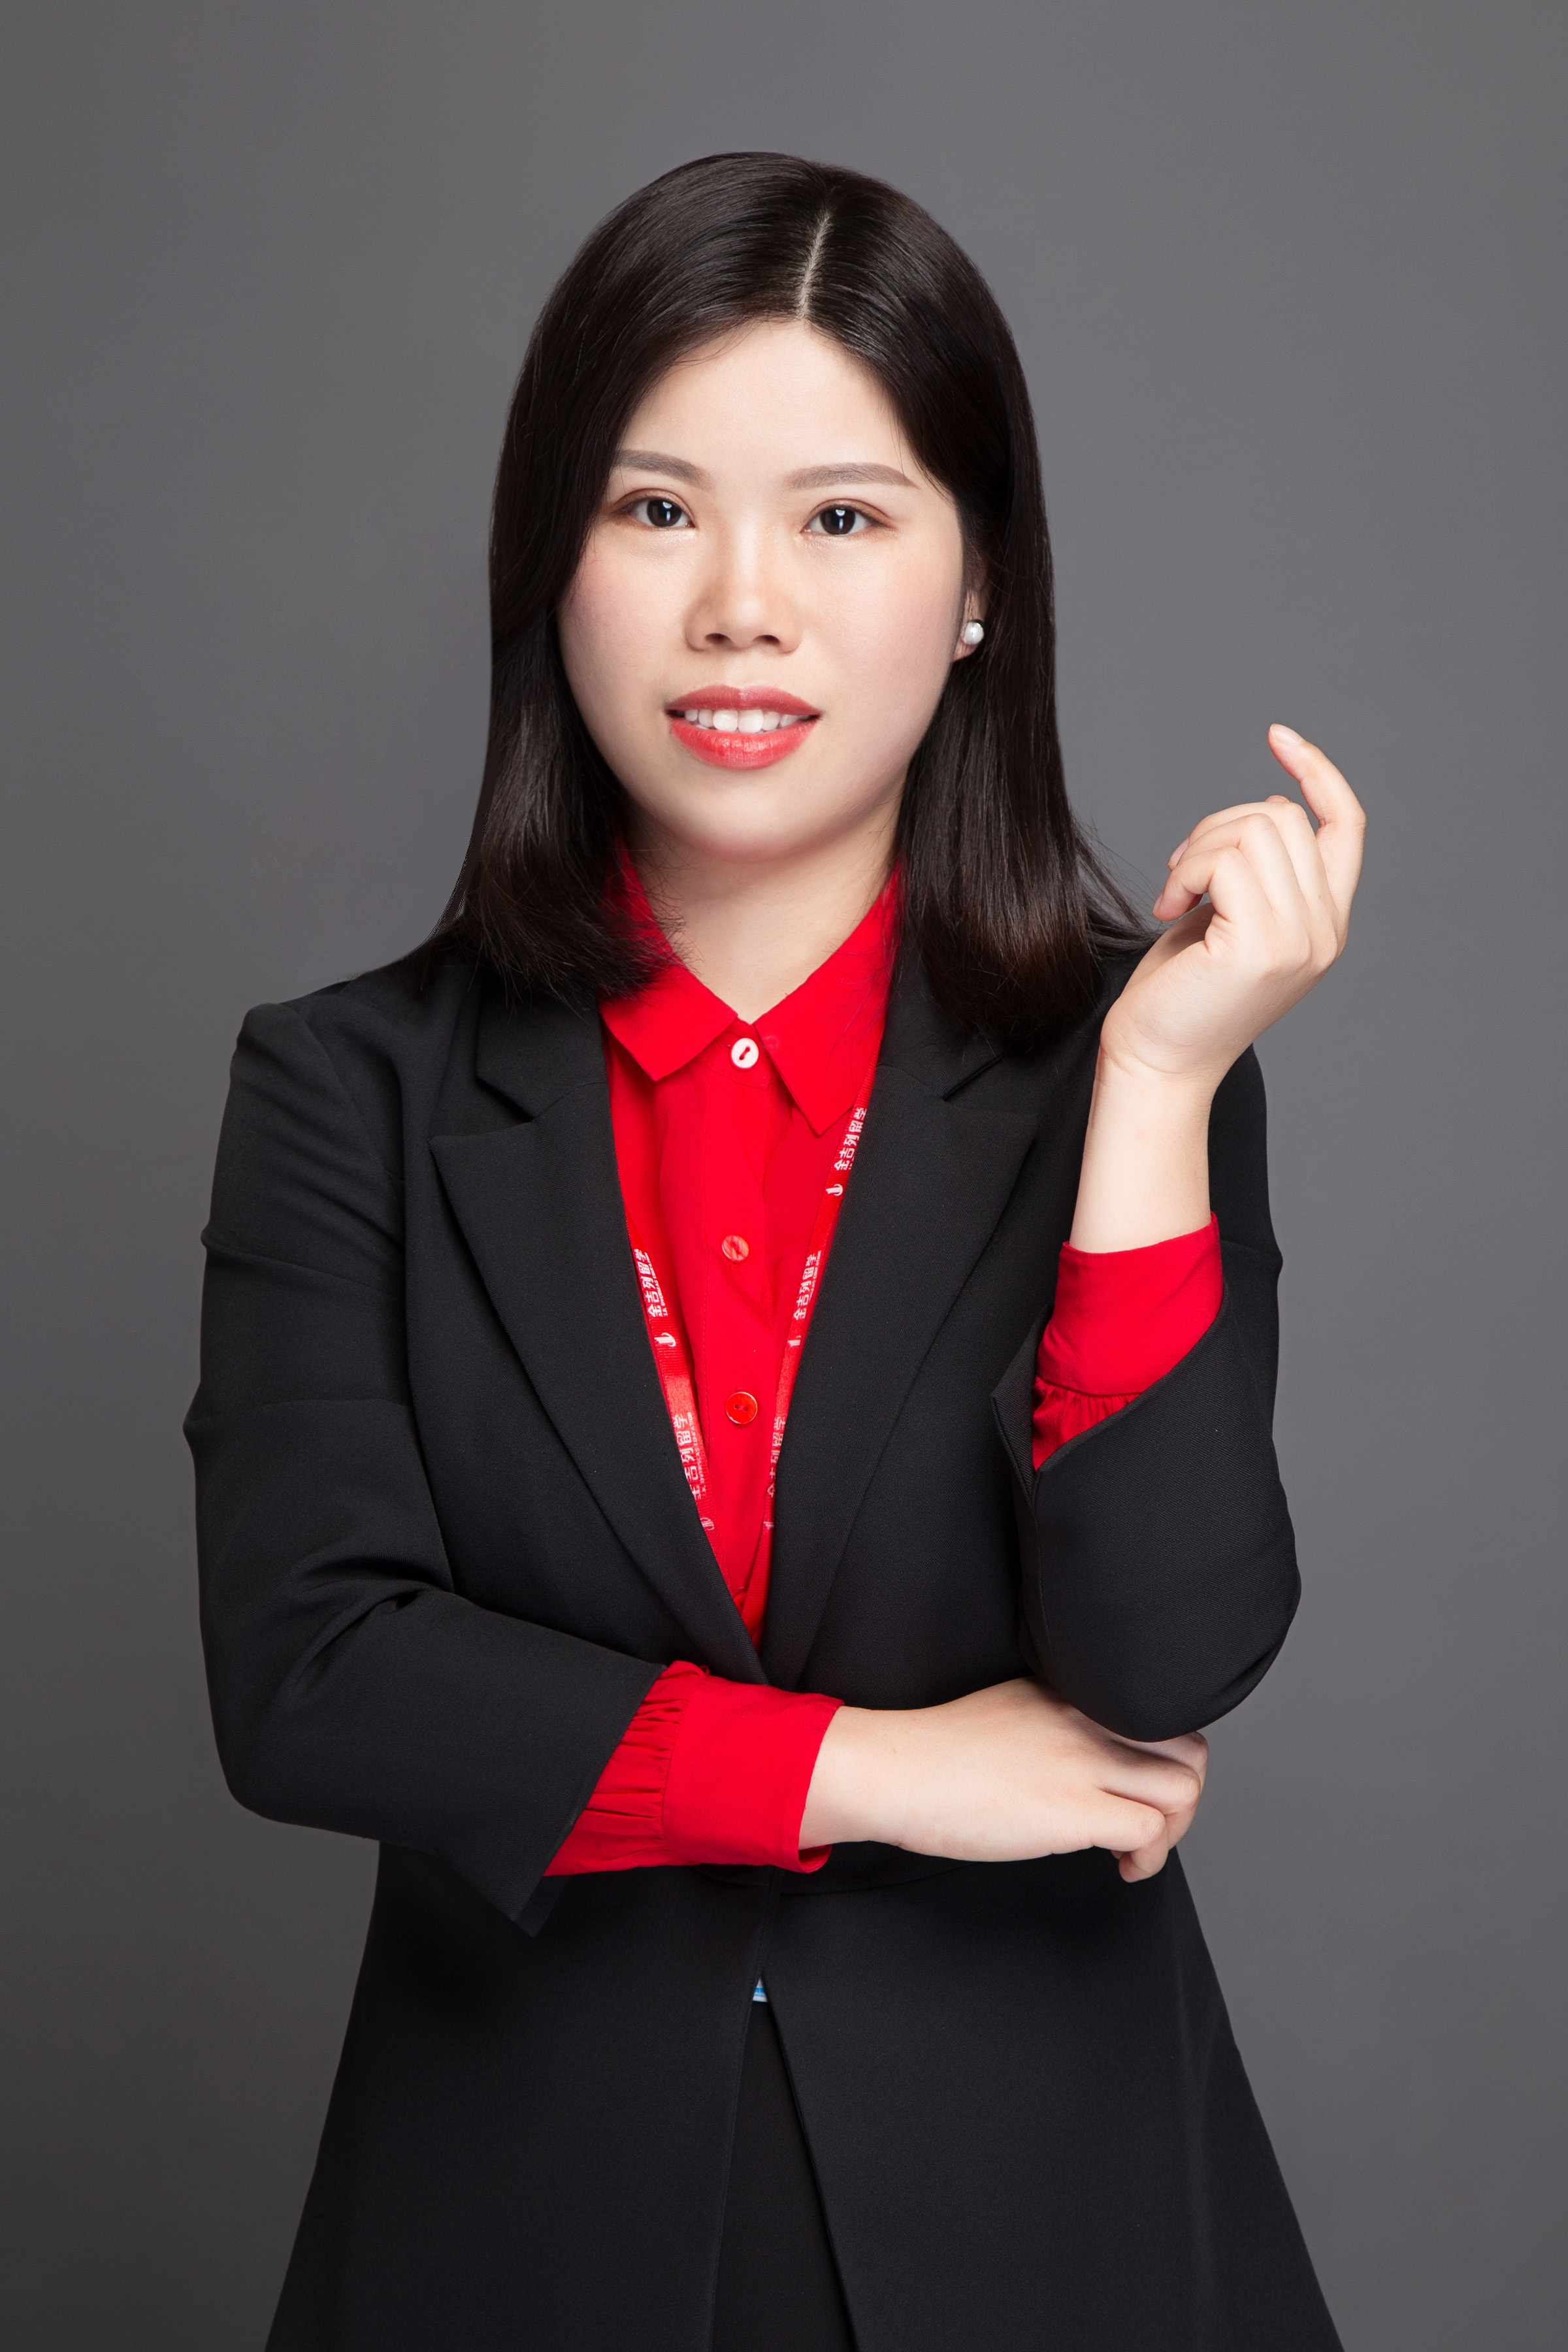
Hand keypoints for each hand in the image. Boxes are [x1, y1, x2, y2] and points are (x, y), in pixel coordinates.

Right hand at [799, 1678, 1207, 1882]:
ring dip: (1173, 1832)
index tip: (1134, 1790)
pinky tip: (1121, 1868)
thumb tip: (1083, 1761)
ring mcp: (1084, 1763)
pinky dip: (1149, 1859)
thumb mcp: (1010, 1711)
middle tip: (1151, 1825)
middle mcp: (1088, 1721)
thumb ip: (1055, 1725)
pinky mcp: (1074, 1810)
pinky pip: (1150, 1832)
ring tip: (1136, 1852)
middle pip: (1190, 1749)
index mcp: (1073, 1694)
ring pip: (1183, 1790)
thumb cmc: (934, 1753)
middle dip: (1183, 1797)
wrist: (894, 1769)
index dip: (1161, 1760)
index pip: (1158, 1716)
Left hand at [1099, 726, 1365, 1091]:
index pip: (1347, 826)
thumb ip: (1261, 870)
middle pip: (1285, 818)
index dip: (1319, 773)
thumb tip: (1270, 807)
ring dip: (1199, 847)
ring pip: (1256, 830)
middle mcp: (1325, 931)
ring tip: (1174, 892)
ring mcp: (1299, 940)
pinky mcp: (1260, 946)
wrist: (1156, 1062)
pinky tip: (1166, 907)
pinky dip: (1187, 869)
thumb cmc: (1181, 993)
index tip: (1279, 737)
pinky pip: (1227, 858)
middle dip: (1220, 825)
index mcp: (1326, 923)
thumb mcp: (1231, 918)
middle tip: (1180, 873)